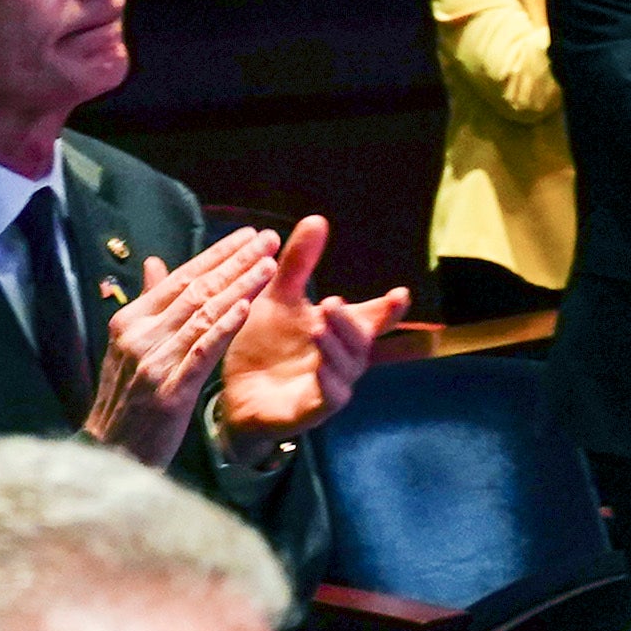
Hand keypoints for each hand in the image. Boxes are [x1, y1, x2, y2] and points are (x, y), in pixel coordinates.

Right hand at [82, 227, 286, 465]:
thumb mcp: (130, 347)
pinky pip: (201, 352)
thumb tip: (156, 262)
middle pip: (196, 290)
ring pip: (203, 315)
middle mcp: (139, 335)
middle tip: (268, 238)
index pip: (181, 277)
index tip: (248, 234)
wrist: (109, 455)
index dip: (217, 254)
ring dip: (239, 286)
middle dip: (236, 261)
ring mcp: (153, 363)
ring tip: (269, 264)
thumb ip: (149, 304)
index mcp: (130, 320)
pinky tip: (246, 308)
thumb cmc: (126, 400)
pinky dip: (223, 328)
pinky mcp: (168, 392)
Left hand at [210, 218, 403, 450]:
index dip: (389, 308)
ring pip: (347, 368)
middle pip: (361, 341)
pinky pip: (329, 398)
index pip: (372, 318)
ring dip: (336, 347)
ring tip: (319, 325)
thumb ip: (298, 264)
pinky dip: (328, 382)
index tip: (400, 294)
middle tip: (332, 302)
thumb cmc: (261, 343)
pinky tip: (319, 365)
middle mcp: (340, 359)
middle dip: (351, 321)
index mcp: (337, 331)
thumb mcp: (277, 298)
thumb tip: (317, 219)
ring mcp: (329, 386)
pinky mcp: (311, 412)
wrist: (230, 392)